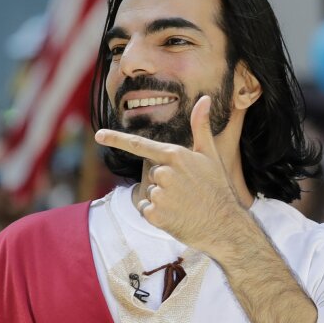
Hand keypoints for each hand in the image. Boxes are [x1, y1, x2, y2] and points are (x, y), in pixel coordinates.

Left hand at [93, 96, 247, 255]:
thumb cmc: (218, 187)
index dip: (116, 139)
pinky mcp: (155, 215)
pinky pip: (145, 209)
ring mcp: (160, 195)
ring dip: (161, 199)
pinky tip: (176, 215)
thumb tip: (204, 98)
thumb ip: (201, 126)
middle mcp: (165, 173)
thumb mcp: (210, 155)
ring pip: (149, 192)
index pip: (140, 145)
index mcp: (175, 155)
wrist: (225, 225)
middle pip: (152, 173)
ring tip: (184, 204)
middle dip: (165, 181)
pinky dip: (157, 214)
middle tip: (187, 190)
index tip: (98, 135)